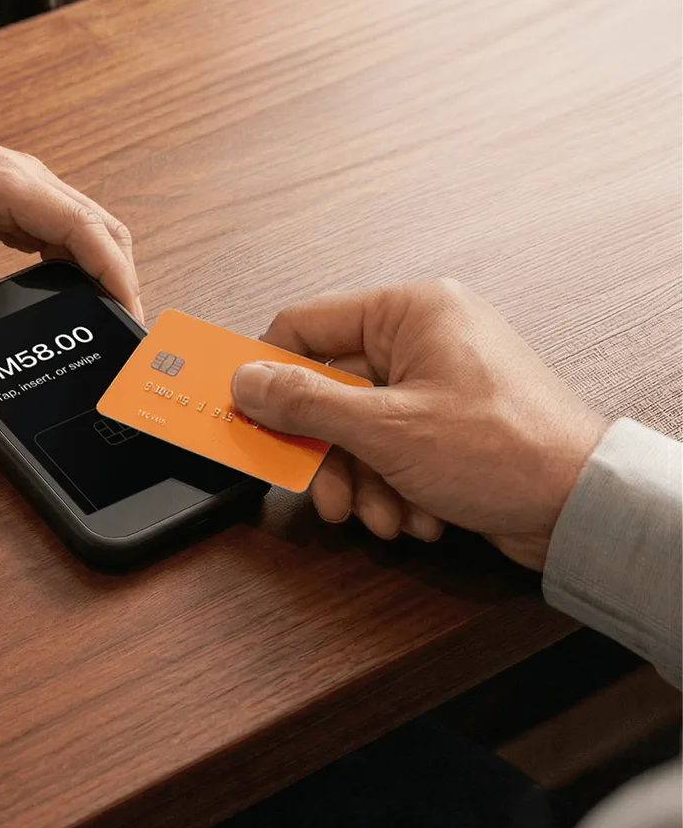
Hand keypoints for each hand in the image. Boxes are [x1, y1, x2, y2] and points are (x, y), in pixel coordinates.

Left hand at [0, 104, 141, 374]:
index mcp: (3, 183)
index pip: (84, 228)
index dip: (115, 274)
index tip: (130, 316)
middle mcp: (23, 180)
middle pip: (101, 229)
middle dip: (120, 280)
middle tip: (123, 335)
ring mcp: (20, 187)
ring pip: (86, 228)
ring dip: (102, 271)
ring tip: (105, 323)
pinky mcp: (10, 199)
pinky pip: (60, 231)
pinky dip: (76, 263)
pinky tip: (70, 298)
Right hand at [229, 280, 608, 568]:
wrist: (581, 508)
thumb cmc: (509, 452)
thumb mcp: (384, 428)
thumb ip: (305, 402)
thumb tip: (248, 382)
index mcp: (410, 312)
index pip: (306, 324)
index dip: (269, 371)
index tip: (246, 412)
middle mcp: (424, 338)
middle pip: (329, 390)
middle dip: (327, 452)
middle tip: (318, 488)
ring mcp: (436, 382)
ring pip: (356, 429)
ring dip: (359, 481)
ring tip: (378, 515)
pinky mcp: (446, 425)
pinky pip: (388, 450)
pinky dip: (391, 488)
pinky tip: (412, 514)